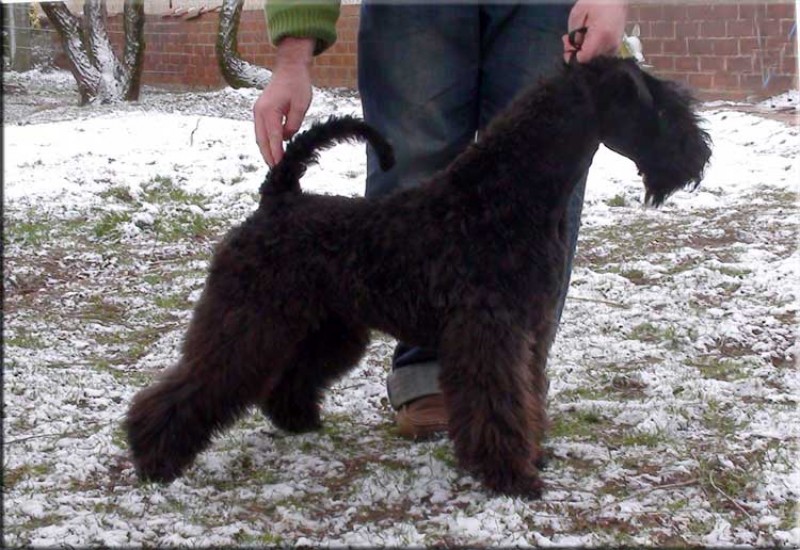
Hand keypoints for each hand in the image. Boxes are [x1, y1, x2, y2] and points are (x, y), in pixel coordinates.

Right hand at [253, 37, 314, 165]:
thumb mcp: (301, 105)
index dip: (276, 154)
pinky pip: (261, 131)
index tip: (279, 166)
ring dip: (266, 150)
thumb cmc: (297, 84)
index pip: (273, 138)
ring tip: (273, 164)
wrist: (289, 68)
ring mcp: (258, 111)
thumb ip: (294, 124)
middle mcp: (259, 112)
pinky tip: (273, 150)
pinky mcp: (260, 111)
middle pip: (262, 140)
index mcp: (269, 110)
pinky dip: (266, 141)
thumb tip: (287, 137)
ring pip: (260, 137)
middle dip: (268, 156)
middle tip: (275, 171)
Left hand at [562, 0, 627, 62]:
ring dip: (584, 52)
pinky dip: (591, 51)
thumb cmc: (597, 1)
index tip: (566, 43)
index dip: (572, 55)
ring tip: (578, 37)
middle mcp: (610, 46)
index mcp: (601, 36)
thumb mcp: (578, 14)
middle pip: (588, 62)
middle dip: (576, 53)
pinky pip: (600, 56)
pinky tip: (588, 40)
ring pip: (594, 60)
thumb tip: (573, 49)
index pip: (583, 58)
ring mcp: (615, 48)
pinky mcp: (617, 47)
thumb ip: (574, 35)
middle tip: (569, 41)